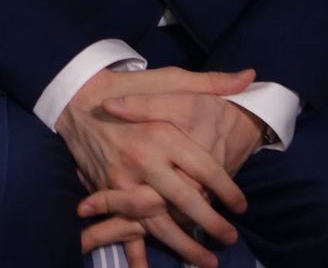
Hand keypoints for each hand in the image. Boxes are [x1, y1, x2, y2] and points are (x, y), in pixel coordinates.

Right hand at [55, 66, 253, 267]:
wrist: (77, 97)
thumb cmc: (129, 86)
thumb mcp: (169, 79)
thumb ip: (210, 82)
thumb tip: (249, 78)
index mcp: (162, 132)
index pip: (205, 169)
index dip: (227, 190)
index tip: (241, 205)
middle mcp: (143, 159)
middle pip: (185, 200)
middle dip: (211, 223)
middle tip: (230, 238)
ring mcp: (122, 179)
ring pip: (158, 220)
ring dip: (182, 244)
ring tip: (206, 261)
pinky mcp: (106, 189)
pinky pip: (124, 223)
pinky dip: (135, 248)